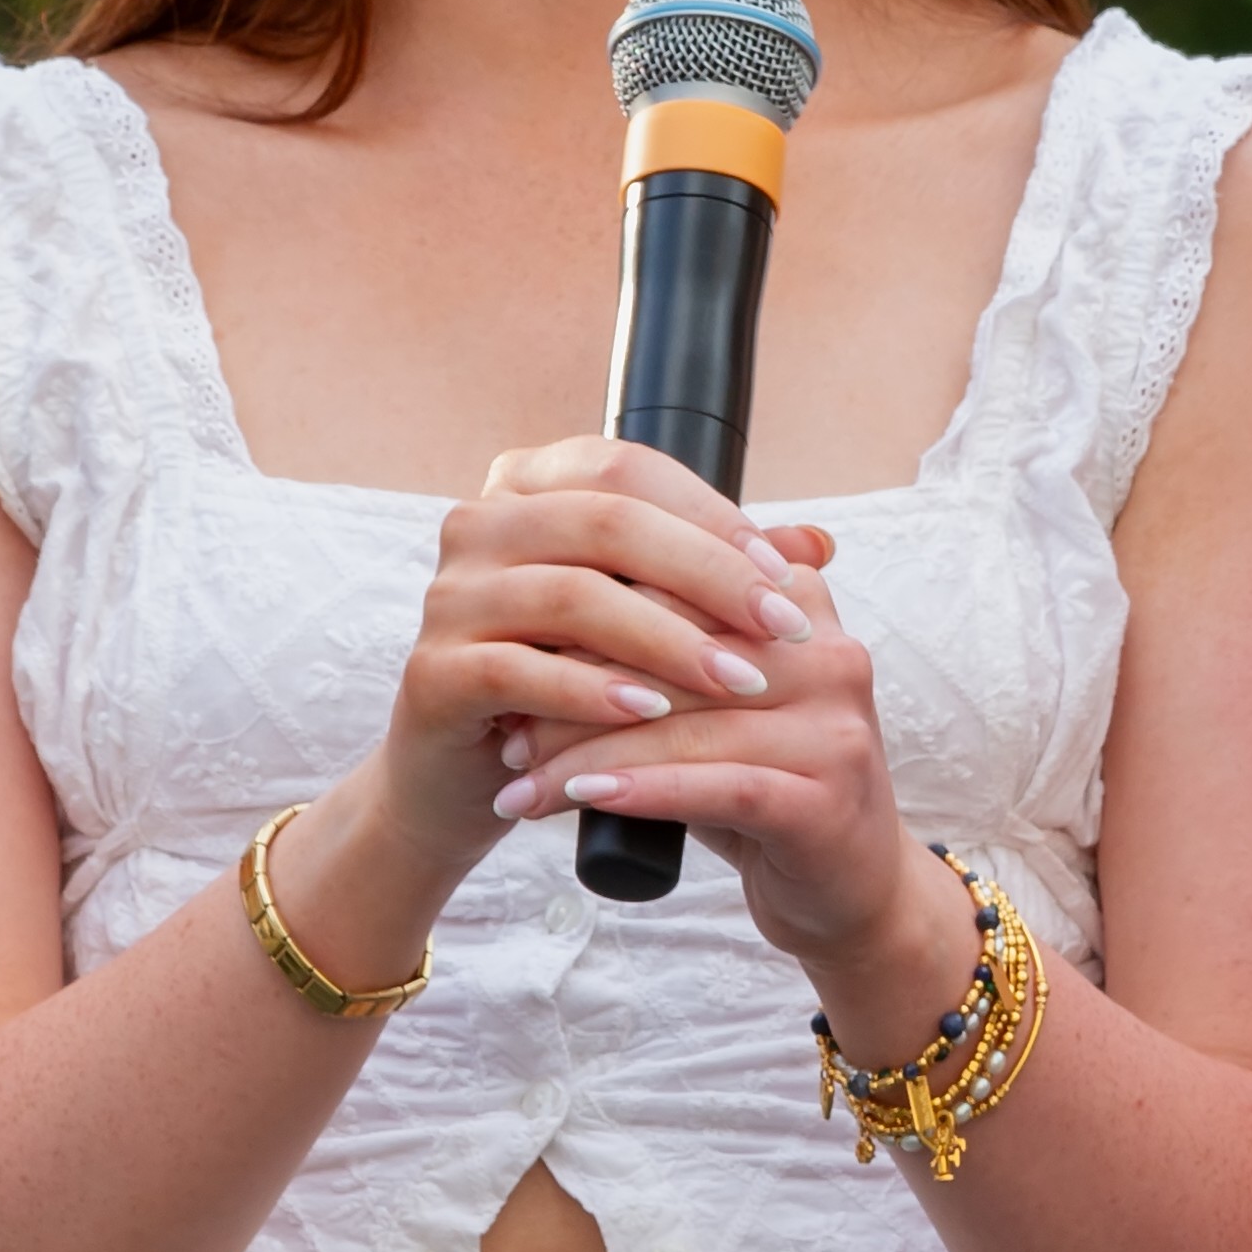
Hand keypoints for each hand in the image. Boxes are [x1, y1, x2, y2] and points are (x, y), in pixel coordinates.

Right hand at [279, 436, 820, 977]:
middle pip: (608, 524)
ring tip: (738, 682)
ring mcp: (448, 596)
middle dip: (710, 576)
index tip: (787, 572)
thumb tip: (818, 543)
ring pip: (574, 597)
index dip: (714, 515)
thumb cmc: (567, 686)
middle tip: (785, 628)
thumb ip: (716, 575)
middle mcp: (477, 524)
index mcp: (527, 487)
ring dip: (668, 641)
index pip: (629, 469)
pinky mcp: (433, 673)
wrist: (471, 782)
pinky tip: (652, 715)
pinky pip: (523, 673)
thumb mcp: (643, 621)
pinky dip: (595, 693)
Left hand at [492, 511, 959, 1042]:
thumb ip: (658, 652)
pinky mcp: (827, 802)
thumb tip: (534, 617)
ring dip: (589, 754)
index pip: (678, 591)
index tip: (517, 660)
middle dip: (578, 690)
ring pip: (687, 725)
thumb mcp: (715, 708)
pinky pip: (718, 785)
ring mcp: (835, 729)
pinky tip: (581, 800)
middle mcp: (829, 656)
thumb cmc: (762, 788)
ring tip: (522, 779)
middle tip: (507, 726)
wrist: (851, 892)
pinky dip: (642, 789)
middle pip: (678, 654)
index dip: (589, 623)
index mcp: (801, 609)